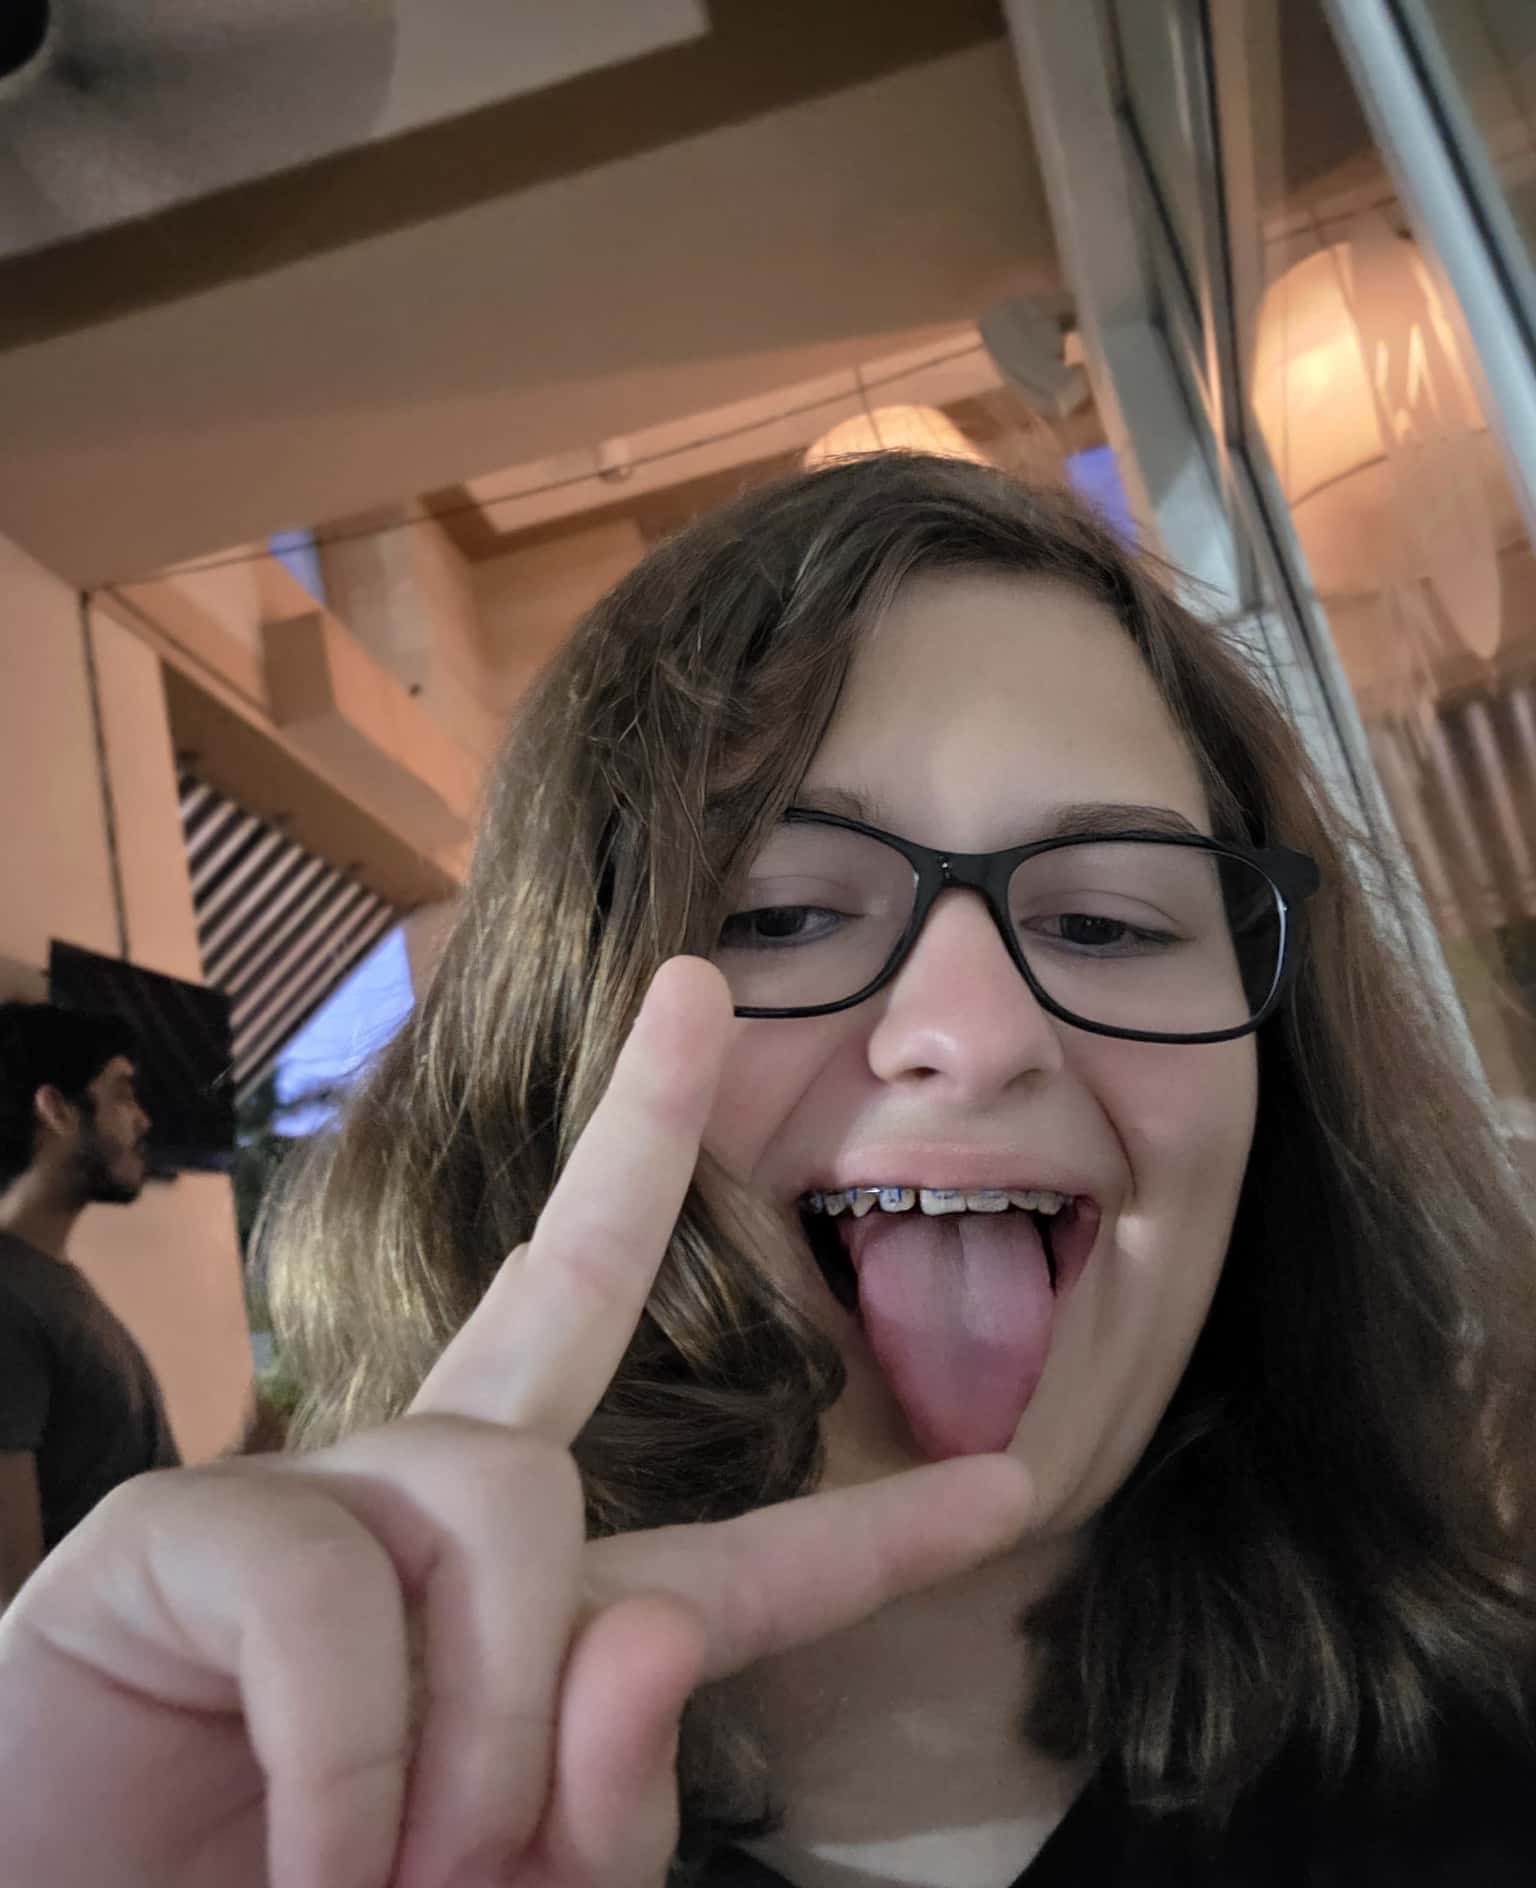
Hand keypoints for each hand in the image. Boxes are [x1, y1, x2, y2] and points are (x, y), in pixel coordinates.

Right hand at [0, 960, 1032, 1887]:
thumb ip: (598, 1814)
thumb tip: (646, 1633)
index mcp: (516, 1633)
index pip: (725, 1572)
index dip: (870, 1538)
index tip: (1009, 1484)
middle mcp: (412, 1527)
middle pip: (559, 1290)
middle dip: (639, 1132)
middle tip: (700, 993)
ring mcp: (294, 1509)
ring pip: (502, 1502)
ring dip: (485, 1723)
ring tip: (399, 1878)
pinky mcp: (172, 1536)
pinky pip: (332, 1584)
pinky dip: (356, 1758)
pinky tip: (315, 1851)